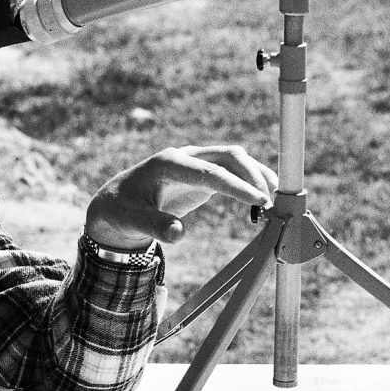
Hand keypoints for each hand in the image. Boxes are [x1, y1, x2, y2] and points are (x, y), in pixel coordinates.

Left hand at [84, 145, 277, 249]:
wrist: (116, 205)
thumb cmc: (122, 211)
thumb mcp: (132, 221)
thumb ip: (155, 226)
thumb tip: (178, 234)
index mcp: (168, 163)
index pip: (210, 171)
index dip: (236, 185)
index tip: (259, 199)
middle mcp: (185, 157)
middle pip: (229, 156)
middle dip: (253, 176)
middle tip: (271, 204)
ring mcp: (195, 163)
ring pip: (235, 160)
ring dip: (257, 177)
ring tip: (274, 203)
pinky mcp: (202, 175)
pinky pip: (232, 172)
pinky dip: (249, 183)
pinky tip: (262, 201)